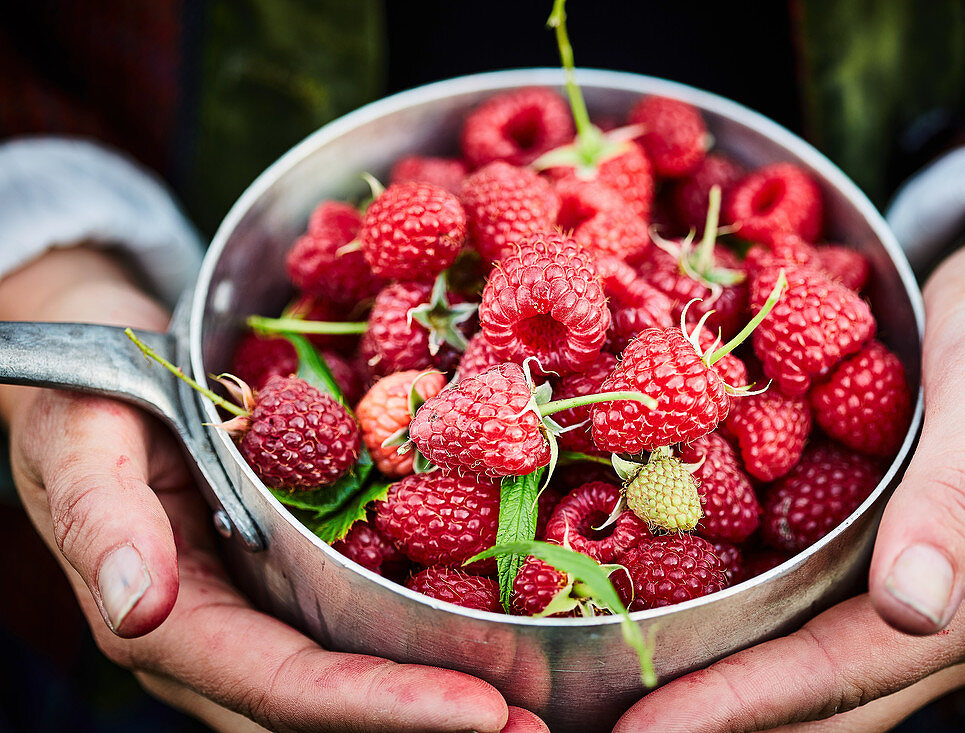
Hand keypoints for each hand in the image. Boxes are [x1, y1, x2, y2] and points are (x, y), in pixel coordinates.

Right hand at [0, 248, 546, 732]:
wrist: (104, 368)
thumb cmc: (87, 396)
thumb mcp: (80, 438)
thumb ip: (101, 519)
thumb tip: (138, 609)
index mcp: (170, 622)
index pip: (284, 686)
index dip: (379, 704)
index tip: (480, 710)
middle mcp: (225, 638)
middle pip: (332, 705)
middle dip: (430, 720)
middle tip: (536, 726)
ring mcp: (263, 613)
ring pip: (352, 677)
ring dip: (438, 693)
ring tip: (536, 703)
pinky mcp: (293, 579)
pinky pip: (359, 624)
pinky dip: (424, 640)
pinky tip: (496, 631)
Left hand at [613, 224, 964, 731]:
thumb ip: (960, 496)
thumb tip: (910, 611)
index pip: (846, 667)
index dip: (745, 702)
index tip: (651, 724)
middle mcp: (953, 608)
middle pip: (826, 694)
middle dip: (724, 718)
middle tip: (618, 721)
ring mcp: (921, 587)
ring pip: (817, 668)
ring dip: (731, 686)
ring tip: (641, 689)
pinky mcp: (889, 552)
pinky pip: (814, 613)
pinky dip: (749, 629)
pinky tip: (687, 620)